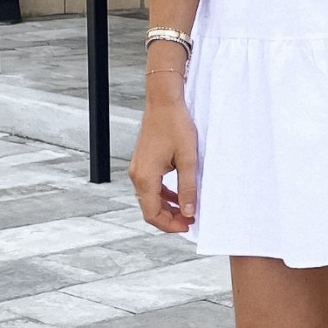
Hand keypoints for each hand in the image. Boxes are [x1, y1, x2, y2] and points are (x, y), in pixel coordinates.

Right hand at [129, 87, 198, 231]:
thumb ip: (188, 188)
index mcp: (146, 177)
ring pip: (150, 198)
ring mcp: (138, 168)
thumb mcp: (188, 159)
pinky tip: (178, 194)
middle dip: (169, 218)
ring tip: (187, 210)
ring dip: (167, 207)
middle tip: (190, 220)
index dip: (169, 225)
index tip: (188, 225)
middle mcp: (137, 175)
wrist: (164, 101)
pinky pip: (151, 186)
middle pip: (149, 208)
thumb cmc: (176, 125)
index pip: (152, 214)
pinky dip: (163, 195)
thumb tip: (188, 212)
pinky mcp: (142, 162)